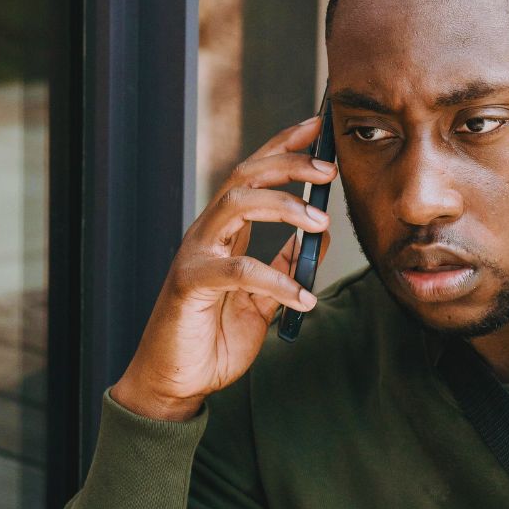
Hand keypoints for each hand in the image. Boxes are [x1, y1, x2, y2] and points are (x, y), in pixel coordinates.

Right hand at [110, 118, 336, 420]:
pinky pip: (238, 270)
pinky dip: (276, 281)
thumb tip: (322, 232)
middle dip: (289, 163)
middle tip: (330, 167)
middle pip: (246, 175)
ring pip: (236, 204)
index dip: (286, 145)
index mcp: (226, 231)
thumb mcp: (264, 296)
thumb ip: (287, 262)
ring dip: (283, 206)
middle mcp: (208, 233)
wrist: (178, 381)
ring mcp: (196, 254)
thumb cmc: (215, 336)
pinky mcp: (190, 284)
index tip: (319, 126)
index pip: (255, 173)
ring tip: (320, 221)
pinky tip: (304, 298)